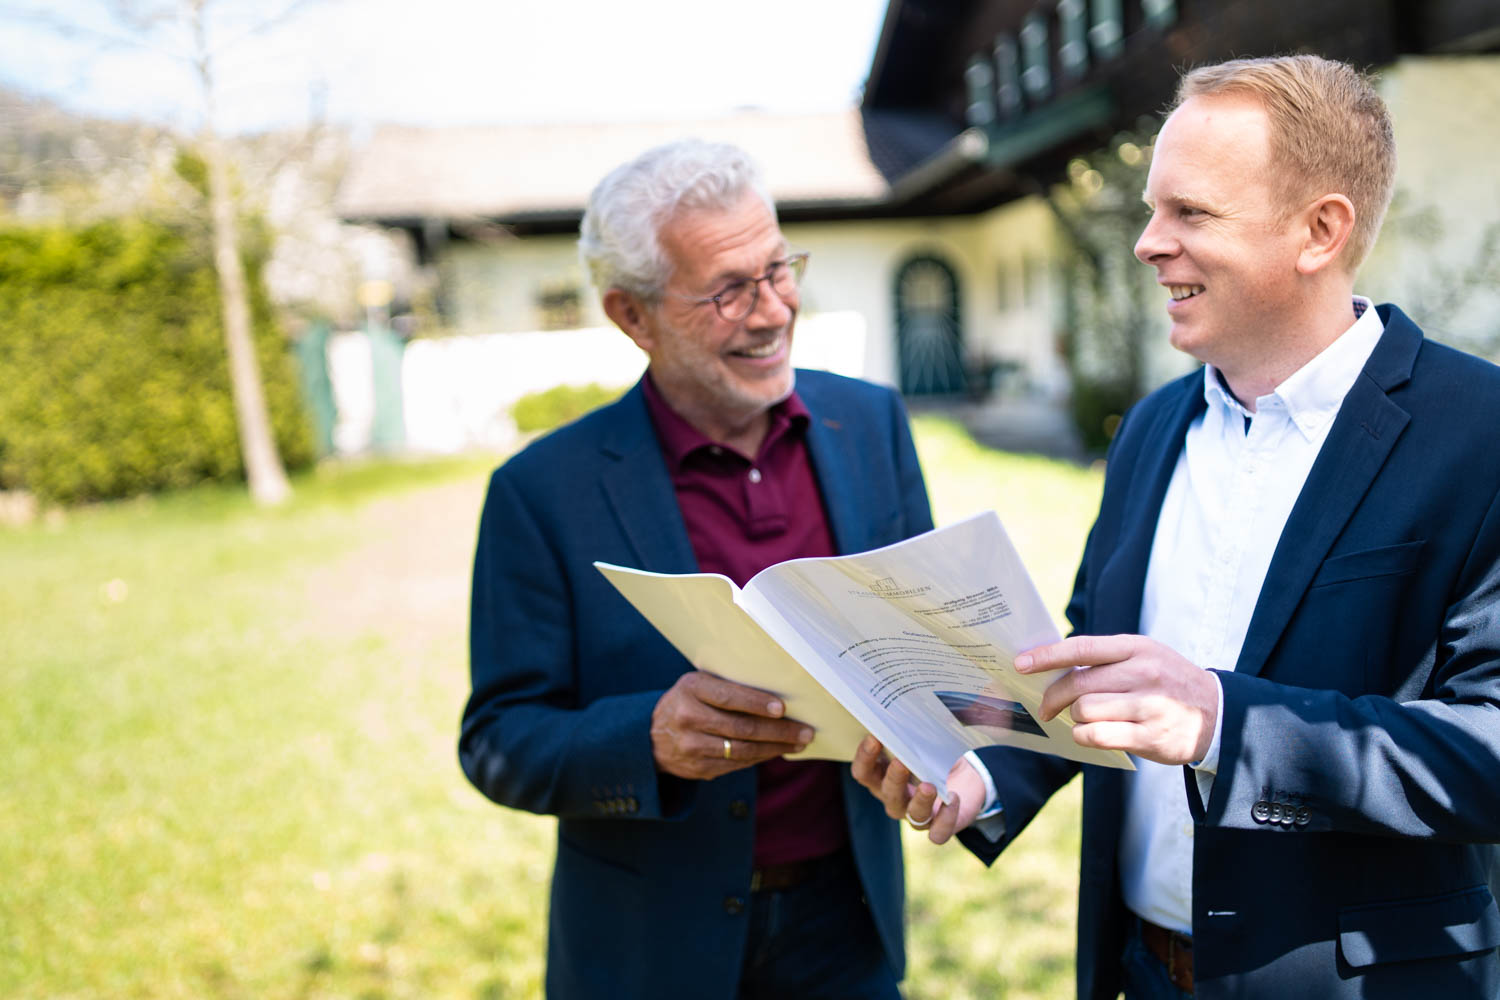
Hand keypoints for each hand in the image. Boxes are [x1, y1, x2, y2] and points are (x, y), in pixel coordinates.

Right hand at [651, 672, 812, 779]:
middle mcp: (688, 718)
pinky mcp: (699, 768)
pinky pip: (736, 765)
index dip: (756, 703)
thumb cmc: (688, 702)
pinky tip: (777, 751)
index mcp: (691, 689)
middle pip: (741, 728)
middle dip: (778, 731)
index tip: (782, 708)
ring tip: (798, 743)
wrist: (650, 737)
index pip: (728, 697)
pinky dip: (760, 758)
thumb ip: (727, 686)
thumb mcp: (697, 685)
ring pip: (742, 750)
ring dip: (775, 748)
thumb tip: (776, 694)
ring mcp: (692, 746)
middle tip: (805, 731)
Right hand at [851, 736, 985, 843]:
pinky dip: (945, 819)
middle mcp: (895, 799)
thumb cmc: (934, 757)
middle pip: (886, 793)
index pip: (863, 772)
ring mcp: (916, 816)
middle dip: (893, 778)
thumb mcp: (921, 743)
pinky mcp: (939, 827)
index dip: (865, 757)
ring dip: (920, 800)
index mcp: (882, 777)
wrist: (964, 777)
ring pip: (912, 815)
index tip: (875, 737)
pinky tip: (952, 799)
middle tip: (902, 762)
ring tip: (929, 785)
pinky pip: (938, 833)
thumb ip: (912, 733)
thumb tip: (908, 706)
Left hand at [1015, 634, 1218, 765]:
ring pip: (1085, 710)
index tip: (1021, 664)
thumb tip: (1054, 667)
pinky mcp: (1150, 735)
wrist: (1219, 713)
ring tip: (1081, 720)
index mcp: (1137, 648)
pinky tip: (1089, 734)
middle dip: (1053, 698)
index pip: (1082, 648)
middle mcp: (1142, 673)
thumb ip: (1107, 660)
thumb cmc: (1168, 683)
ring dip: (1074, 718)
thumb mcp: (1146, 657)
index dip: (1047, 655)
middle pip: (1078, 684)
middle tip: (1045, 708)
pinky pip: (1099, 736)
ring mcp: (1148, 705)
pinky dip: (1085, 736)